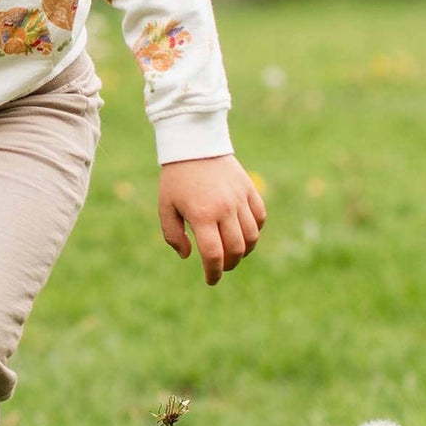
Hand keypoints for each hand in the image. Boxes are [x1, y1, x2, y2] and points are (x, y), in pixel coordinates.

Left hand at [157, 155, 265, 285]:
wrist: (194, 145)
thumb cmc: (176, 179)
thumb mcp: (165, 207)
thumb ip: (172, 235)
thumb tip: (188, 256)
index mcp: (201, 215)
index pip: (213, 254)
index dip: (213, 273)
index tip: (211, 280)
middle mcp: (224, 208)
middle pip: (236, 249)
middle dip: (229, 264)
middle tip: (221, 266)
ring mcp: (239, 198)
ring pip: (252, 236)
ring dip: (244, 251)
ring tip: (233, 252)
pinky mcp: (249, 189)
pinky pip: (260, 217)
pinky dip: (255, 230)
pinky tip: (244, 233)